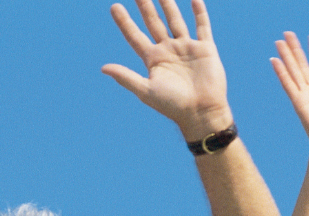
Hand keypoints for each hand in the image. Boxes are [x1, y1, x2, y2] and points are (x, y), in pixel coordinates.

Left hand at [102, 0, 231, 137]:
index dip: (124, 22)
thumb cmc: (172, 105)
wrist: (200, 112)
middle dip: (145, 7)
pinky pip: (202, 26)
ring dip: (168, 4)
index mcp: (153, 61)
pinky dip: (199, 12)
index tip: (114, 6)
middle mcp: (168, 51)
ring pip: (175, 20)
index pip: (135, 37)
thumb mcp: (146, 91)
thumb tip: (103, 68)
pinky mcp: (205, 49)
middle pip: (154, 23)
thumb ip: (125, 77)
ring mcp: (186, 49)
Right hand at [272, 32, 308, 157]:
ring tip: (279, 41)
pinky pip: (288, 84)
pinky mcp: (299, 102)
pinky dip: (281, 72)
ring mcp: (305, 96)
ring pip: (293, 71)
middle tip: (287, 34)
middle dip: (295, 49)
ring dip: (286, 56)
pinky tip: (274, 61)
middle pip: (302, 65)